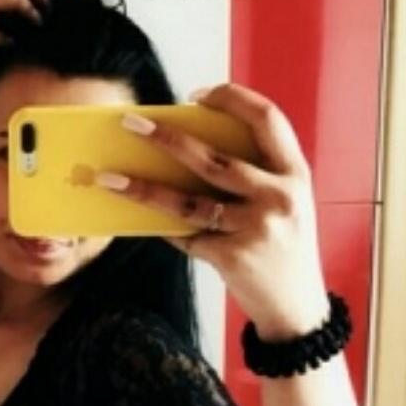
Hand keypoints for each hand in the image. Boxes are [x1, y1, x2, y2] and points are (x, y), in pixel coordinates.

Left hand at [96, 83, 328, 333]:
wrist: (296, 308)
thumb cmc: (284, 248)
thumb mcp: (286, 203)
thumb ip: (256, 174)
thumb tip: (188, 148)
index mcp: (295, 173)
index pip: (266, 118)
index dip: (231, 100)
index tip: (195, 97)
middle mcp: (279, 198)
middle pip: (214, 158)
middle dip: (167, 137)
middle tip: (131, 123)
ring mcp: (255, 230)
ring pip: (188, 201)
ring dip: (144, 188)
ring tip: (109, 177)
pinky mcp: (233, 258)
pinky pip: (187, 235)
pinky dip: (165, 227)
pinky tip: (141, 219)